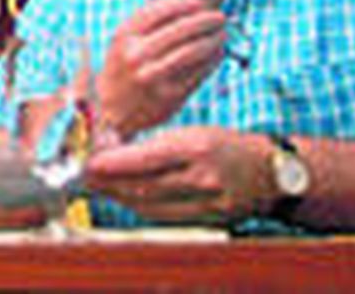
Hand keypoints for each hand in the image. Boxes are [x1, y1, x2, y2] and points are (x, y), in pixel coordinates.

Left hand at [82, 126, 273, 223]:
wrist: (269, 174)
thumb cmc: (226, 146)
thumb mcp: (193, 134)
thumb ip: (156, 144)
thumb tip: (112, 150)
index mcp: (197, 148)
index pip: (146, 159)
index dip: (113, 163)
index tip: (89, 162)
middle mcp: (201, 178)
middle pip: (143, 186)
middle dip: (108, 183)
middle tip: (85, 175)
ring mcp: (205, 204)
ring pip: (149, 205)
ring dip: (119, 197)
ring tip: (99, 186)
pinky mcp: (205, 221)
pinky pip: (162, 217)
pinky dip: (139, 207)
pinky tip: (125, 197)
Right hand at [95, 0, 225, 137]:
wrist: (110, 109)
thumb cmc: (123, 68)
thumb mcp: (123, 39)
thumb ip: (147, 20)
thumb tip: (189, 3)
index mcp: (125, 36)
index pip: (163, 10)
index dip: (187, 4)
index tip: (202, 2)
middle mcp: (137, 55)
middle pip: (181, 29)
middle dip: (206, 20)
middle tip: (220, 17)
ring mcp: (154, 76)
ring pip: (193, 50)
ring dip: (213, 39)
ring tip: (222, 34)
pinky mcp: (170, 95)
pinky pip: (199, 72)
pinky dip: (213, 60)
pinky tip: (217, 53)